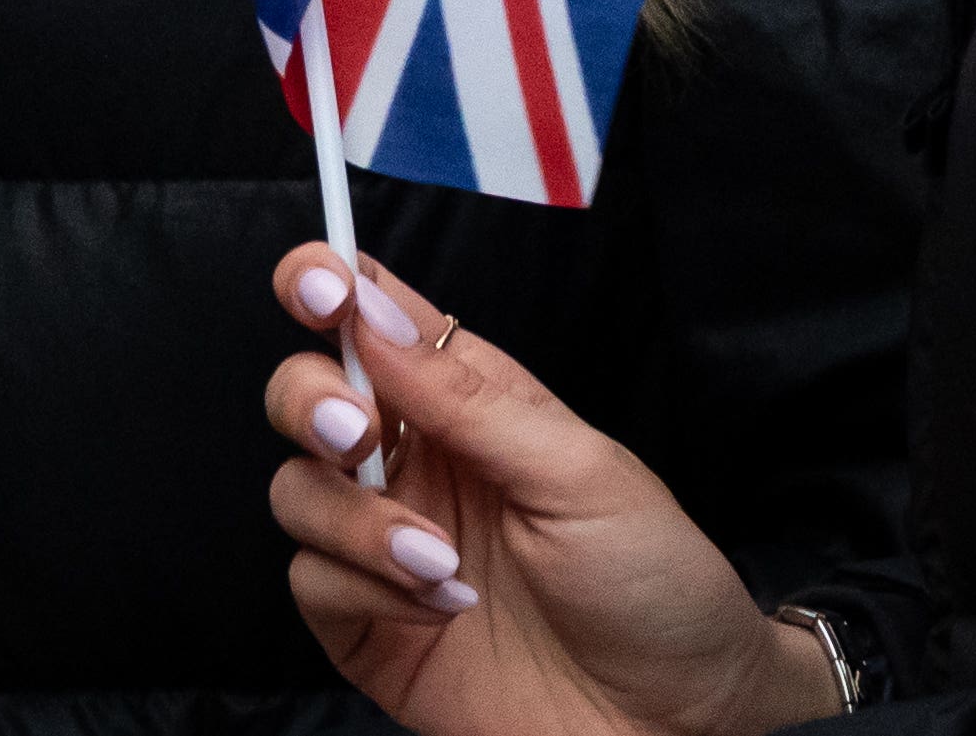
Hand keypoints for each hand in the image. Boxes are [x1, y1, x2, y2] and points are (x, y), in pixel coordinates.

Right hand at [260, 246, 840, 734]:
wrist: (680, 722)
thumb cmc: (657, 585)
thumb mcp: (582, 474)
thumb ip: (468, 397)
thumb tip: (370, 309)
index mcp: (465, 404)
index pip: (371, 319)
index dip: (325, 283)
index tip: (319, 288)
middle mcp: (415, 464)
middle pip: (304, 394)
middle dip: (308, 401)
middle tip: (354, 431)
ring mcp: (384, 544)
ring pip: (295, 490)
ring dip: (355, 519)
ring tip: (440, 563)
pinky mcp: (367, 623)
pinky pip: (310, 581)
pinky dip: (366, 590)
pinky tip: (441, 609)